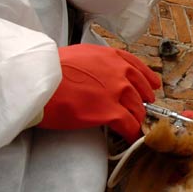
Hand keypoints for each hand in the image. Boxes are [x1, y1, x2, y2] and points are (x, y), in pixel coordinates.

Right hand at [38, 44, 160, 142]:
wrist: (39, 79)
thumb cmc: (52, 67)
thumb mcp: (80, 55)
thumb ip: (97, 62)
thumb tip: (100, 72)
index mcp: (111, 56)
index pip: (138, 67)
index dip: (148, 78)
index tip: (153, 86)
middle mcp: (119, 72)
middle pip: (140, 90)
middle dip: (143, 102)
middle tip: (142, 110)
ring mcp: (117, 91)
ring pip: (137, 109)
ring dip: (136, 118)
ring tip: (134, 126)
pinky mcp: (110, 112)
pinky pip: (129, 125)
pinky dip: (132, 132)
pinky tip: (130, 137)